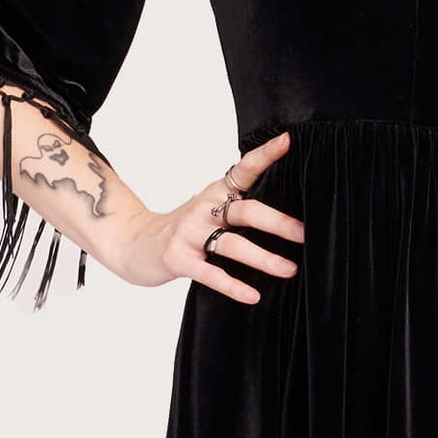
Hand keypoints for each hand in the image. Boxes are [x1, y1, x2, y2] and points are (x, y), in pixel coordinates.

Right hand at [118, 130, 303, 303]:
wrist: (133, 244)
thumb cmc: (183, 230)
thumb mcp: (208, 210)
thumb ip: (239, 208)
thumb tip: (289, 220)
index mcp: (215, 193)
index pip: (243, 170)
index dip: (264, 155)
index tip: (286, 141)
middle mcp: (204, 208)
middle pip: (245, 211)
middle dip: (277, 222)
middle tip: (304, 234)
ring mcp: (189, 234)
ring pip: (232, 245)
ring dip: (263, 258)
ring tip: (288, 270)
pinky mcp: (178, 259)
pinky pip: (211, 274)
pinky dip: (233, 286)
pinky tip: (252, 295)